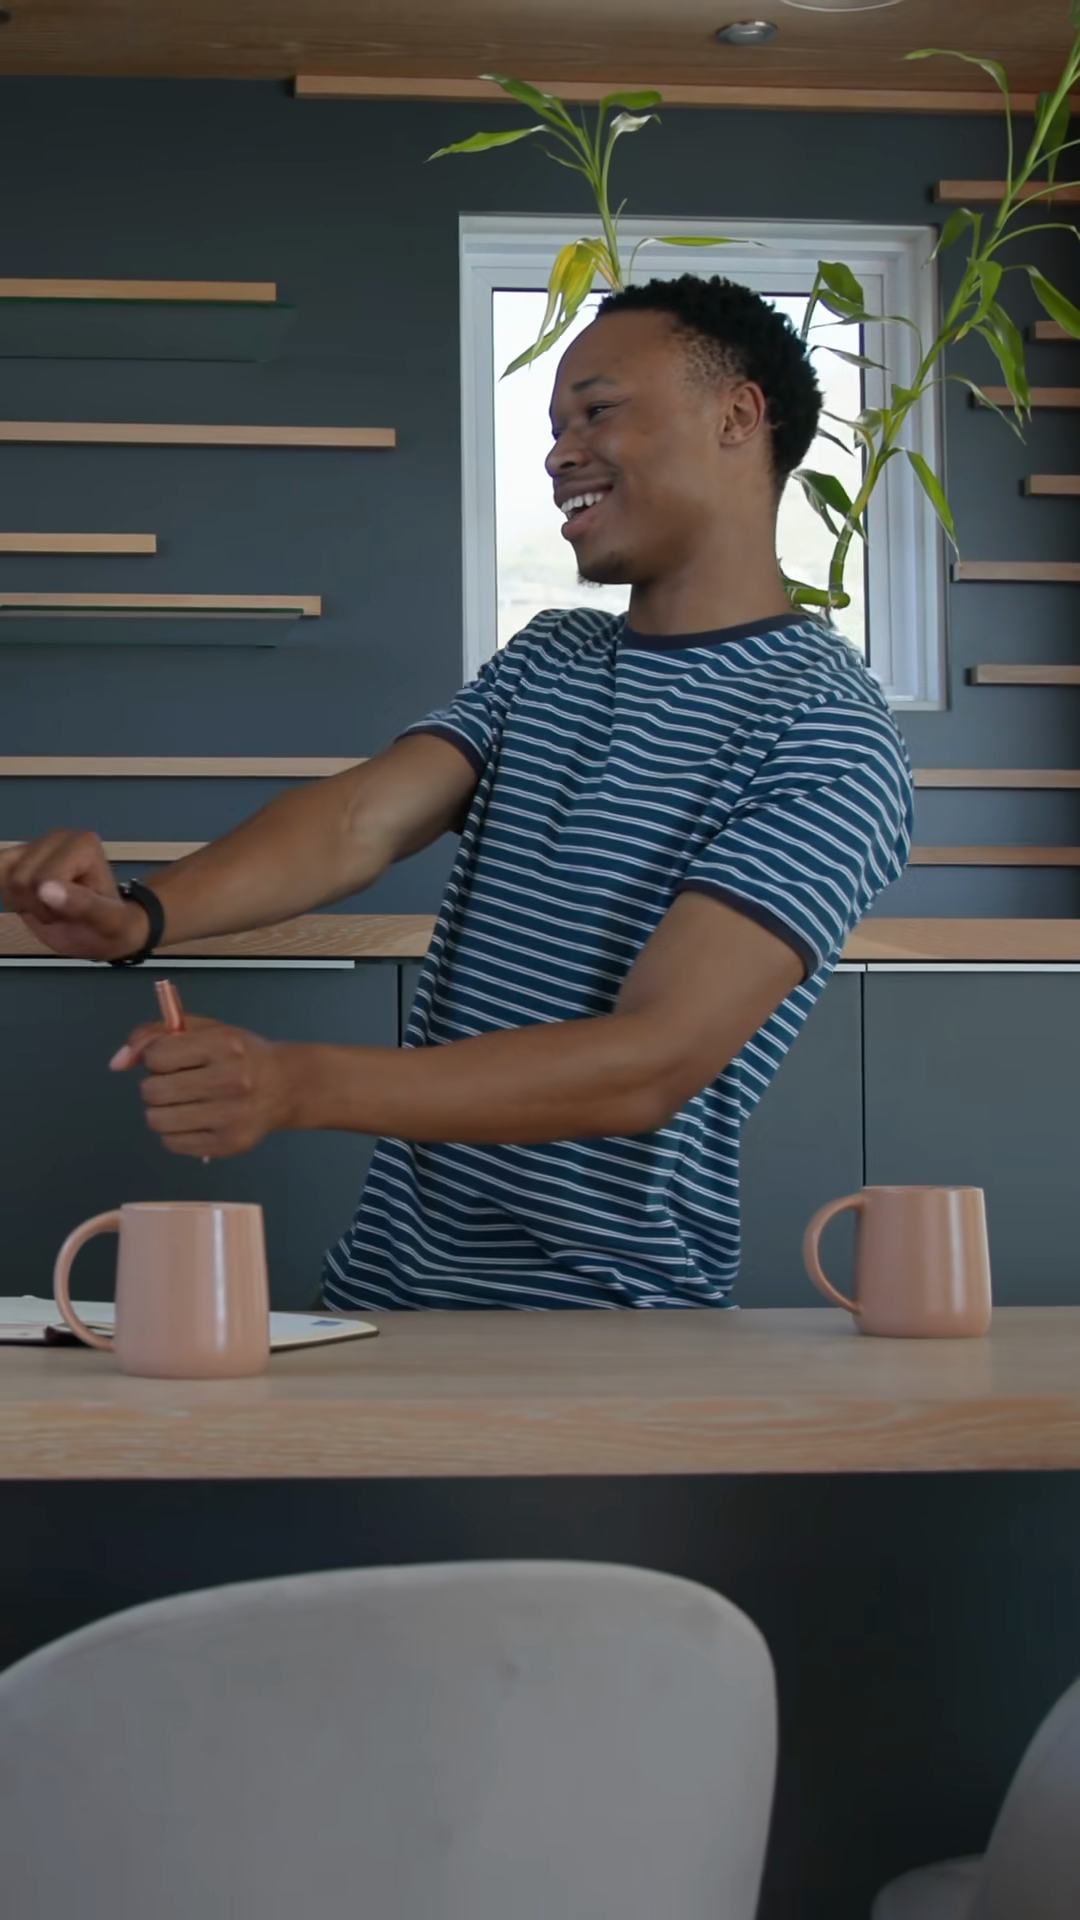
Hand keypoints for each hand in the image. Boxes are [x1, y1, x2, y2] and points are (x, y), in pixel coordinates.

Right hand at [0, 830, 148, 960]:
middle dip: (37, 907)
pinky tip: (28, 901)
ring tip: (50, 906)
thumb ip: (82, 905)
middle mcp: (57, 838)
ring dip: (22, 903)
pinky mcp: (17, 857)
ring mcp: (35, 846)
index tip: (76, 912)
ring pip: (3, 877)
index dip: (51, 907)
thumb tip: (45, 889)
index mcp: (82, 844)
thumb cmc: (110, 925)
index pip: (42, 880)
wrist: (103, 931)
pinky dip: (7, 895)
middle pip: (19, 880)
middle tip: (63, 912)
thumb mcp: (107, 922)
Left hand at [112, 1014, 300, 1158]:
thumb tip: (118, 1062)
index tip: (173, 1059)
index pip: (157, 1056)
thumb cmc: (240, 1055)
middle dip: (156, 1086)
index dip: (156, 1058)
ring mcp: (231, 1116)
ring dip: (161, 1111)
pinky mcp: (229, 1144)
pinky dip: (175, 1132)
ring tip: (182, 1103)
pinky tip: (194, 1120)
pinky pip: (173, 1144)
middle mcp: (229, 1080)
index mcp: (223, 1045)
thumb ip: (156, 1034)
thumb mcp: (204, 1030)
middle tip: (177, 1083)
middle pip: (152, 1091)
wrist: (286, 1085)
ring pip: (157, 1120)